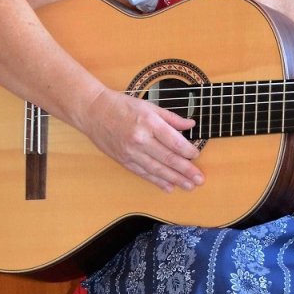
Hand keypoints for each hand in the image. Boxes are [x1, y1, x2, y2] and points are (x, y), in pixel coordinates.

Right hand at [80, 87, 204, 192]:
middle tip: (200, 179)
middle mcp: (140, 139)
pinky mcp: (124, 160)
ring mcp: (131, 152)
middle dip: (186, 171)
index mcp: (149, 123)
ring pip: (157, 170)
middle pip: (168, 158)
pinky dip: (157, 182)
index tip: (196, 155)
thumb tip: (191, 124)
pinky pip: (143, 174)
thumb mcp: (149, 106)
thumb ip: (171, 118)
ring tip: (189, 186)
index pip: (173, 141)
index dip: (187, 150)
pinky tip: (169, 187)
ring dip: (175, 180)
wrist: (93, 112)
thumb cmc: (122, 106)